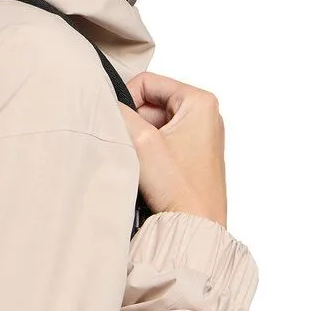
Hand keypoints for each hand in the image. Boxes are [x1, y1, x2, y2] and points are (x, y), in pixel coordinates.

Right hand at [118, 72, 228, 227]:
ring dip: (140, 140)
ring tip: (142, 162)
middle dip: (134, 123)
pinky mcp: (193, 155)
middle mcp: (205, 114)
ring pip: (154, 123)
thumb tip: (103, 98)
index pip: (148, 82)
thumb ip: (120, 113)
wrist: (196, 228)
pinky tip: (149, 171)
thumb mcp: (142, 142)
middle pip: (150, 102)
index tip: (118, 123)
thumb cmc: (180, 189)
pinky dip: (149, 152)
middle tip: (131, 147)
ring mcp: (201, 136)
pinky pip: (161, 141)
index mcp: (201, 102)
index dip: (126, 100)